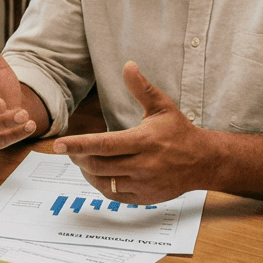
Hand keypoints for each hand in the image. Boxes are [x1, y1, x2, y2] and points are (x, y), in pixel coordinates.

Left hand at [52, 61, 209, 203]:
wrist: (203, 162)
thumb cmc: (179, 132)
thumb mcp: (163, 106)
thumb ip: (142, 88)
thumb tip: (128, 65)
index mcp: (144, 141)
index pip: (105, 144)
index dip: (79, 145)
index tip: (59, 145)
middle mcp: (143, 165)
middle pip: (99, 165)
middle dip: (78, 157)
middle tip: (69, 150)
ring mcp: (143, 184)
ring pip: (103, 182)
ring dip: (86, 172)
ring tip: (81, 160)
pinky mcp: (144, 197)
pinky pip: (114, 195)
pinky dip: (100, 185)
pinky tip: (96, 174)